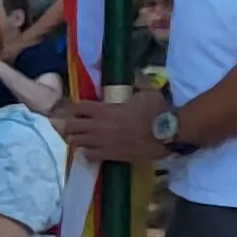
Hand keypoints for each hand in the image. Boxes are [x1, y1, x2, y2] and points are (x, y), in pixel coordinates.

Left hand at [52, 92, 170, 163]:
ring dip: (77, 139)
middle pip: (70, 126)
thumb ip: (135, 88)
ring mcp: (101, 141)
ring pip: (75, 142)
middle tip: (77, 126)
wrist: (166, 134)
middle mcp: (97, 125)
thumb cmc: (156, 112)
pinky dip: (88, 153)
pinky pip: (88, 155)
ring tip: (83, 139)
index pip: (78, 107)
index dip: (76, 109)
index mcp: (104, 109)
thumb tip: (137, 80)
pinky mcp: (108, 155)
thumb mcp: (145, 94)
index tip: (79, 111)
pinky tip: (93, 151)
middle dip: (71, 125)